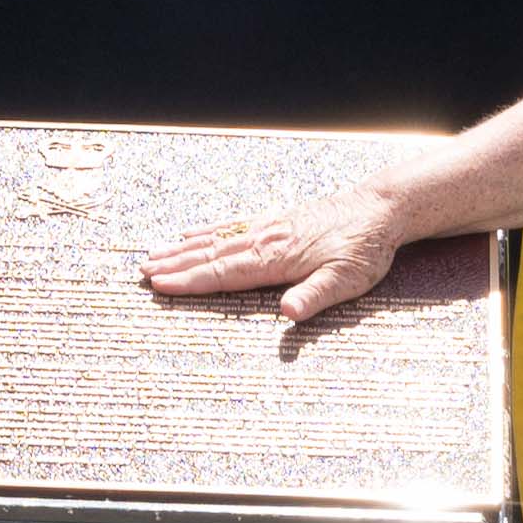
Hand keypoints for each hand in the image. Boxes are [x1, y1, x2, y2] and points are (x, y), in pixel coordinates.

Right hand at [144, 185, 404, 322]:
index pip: (224, 273)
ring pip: (215, 240)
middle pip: (210, 255)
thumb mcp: (348, 280)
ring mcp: (268, 227)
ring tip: (152, 256)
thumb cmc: (366, 247)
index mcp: (277, 258)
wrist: (381, 208)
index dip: (190, 281)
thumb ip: (315, 296)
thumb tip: (287, 314)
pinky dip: (206, 231)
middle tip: (142, 274)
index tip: (160, 286)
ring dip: (182, 250)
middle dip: (174, 266)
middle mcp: (265, 240)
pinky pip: (231, 226)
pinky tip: (191, 233)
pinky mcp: (275, 220)